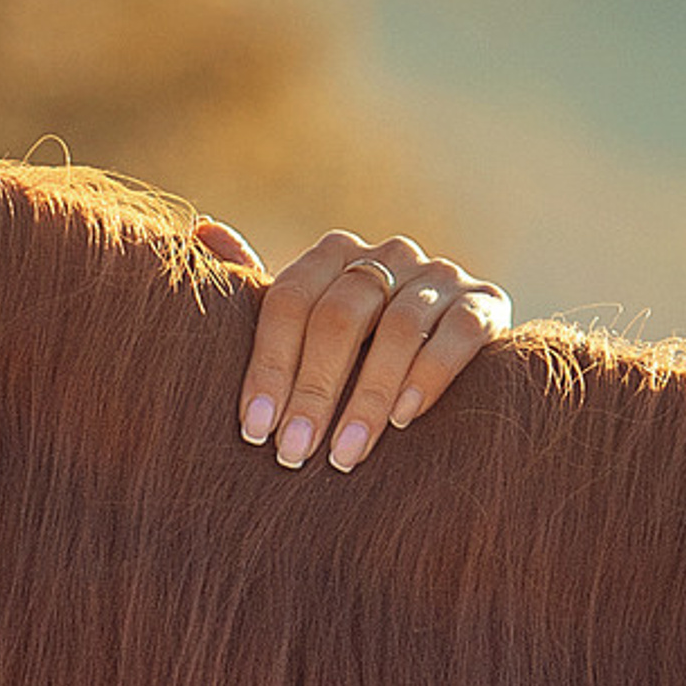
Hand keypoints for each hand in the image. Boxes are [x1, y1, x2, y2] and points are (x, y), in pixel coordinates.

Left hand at [194, 222, 509, 471]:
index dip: (270, 365)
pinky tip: (403, 420)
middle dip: (313, 390)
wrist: (451, 353)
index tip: (255, 431)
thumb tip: (200, 230)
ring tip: (345, 454)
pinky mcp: (486, 303)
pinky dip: (428, 376)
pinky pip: (457, 334)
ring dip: (367, 397)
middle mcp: (388, 254)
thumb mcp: (308, 324)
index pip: (291, 300)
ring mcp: (440, 274)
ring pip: (399, 329)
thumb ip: (259, 287)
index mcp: (336, 254)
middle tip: (294, 452)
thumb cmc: (358, 347)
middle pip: (340, 316)